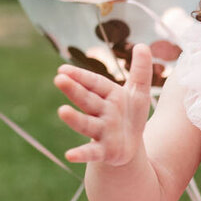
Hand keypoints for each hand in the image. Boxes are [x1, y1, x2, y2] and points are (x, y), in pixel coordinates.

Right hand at [56, 43, 152, 166]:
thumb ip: (141, 70)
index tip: (62, 69)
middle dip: (74, 90)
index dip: (81, 76)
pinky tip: (69, 155)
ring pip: (86, 124)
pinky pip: (91, 152)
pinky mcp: (104, 151)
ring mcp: (101, 132)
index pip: (94, 83)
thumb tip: (141, 45)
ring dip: (74, 118)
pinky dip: (81, 154)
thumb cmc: (129, 115)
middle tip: (59, 79)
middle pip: (87, 100)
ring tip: (62, 110)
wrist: (130, 147)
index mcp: (109, 95)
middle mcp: (102, 112)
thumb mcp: (139, 92)